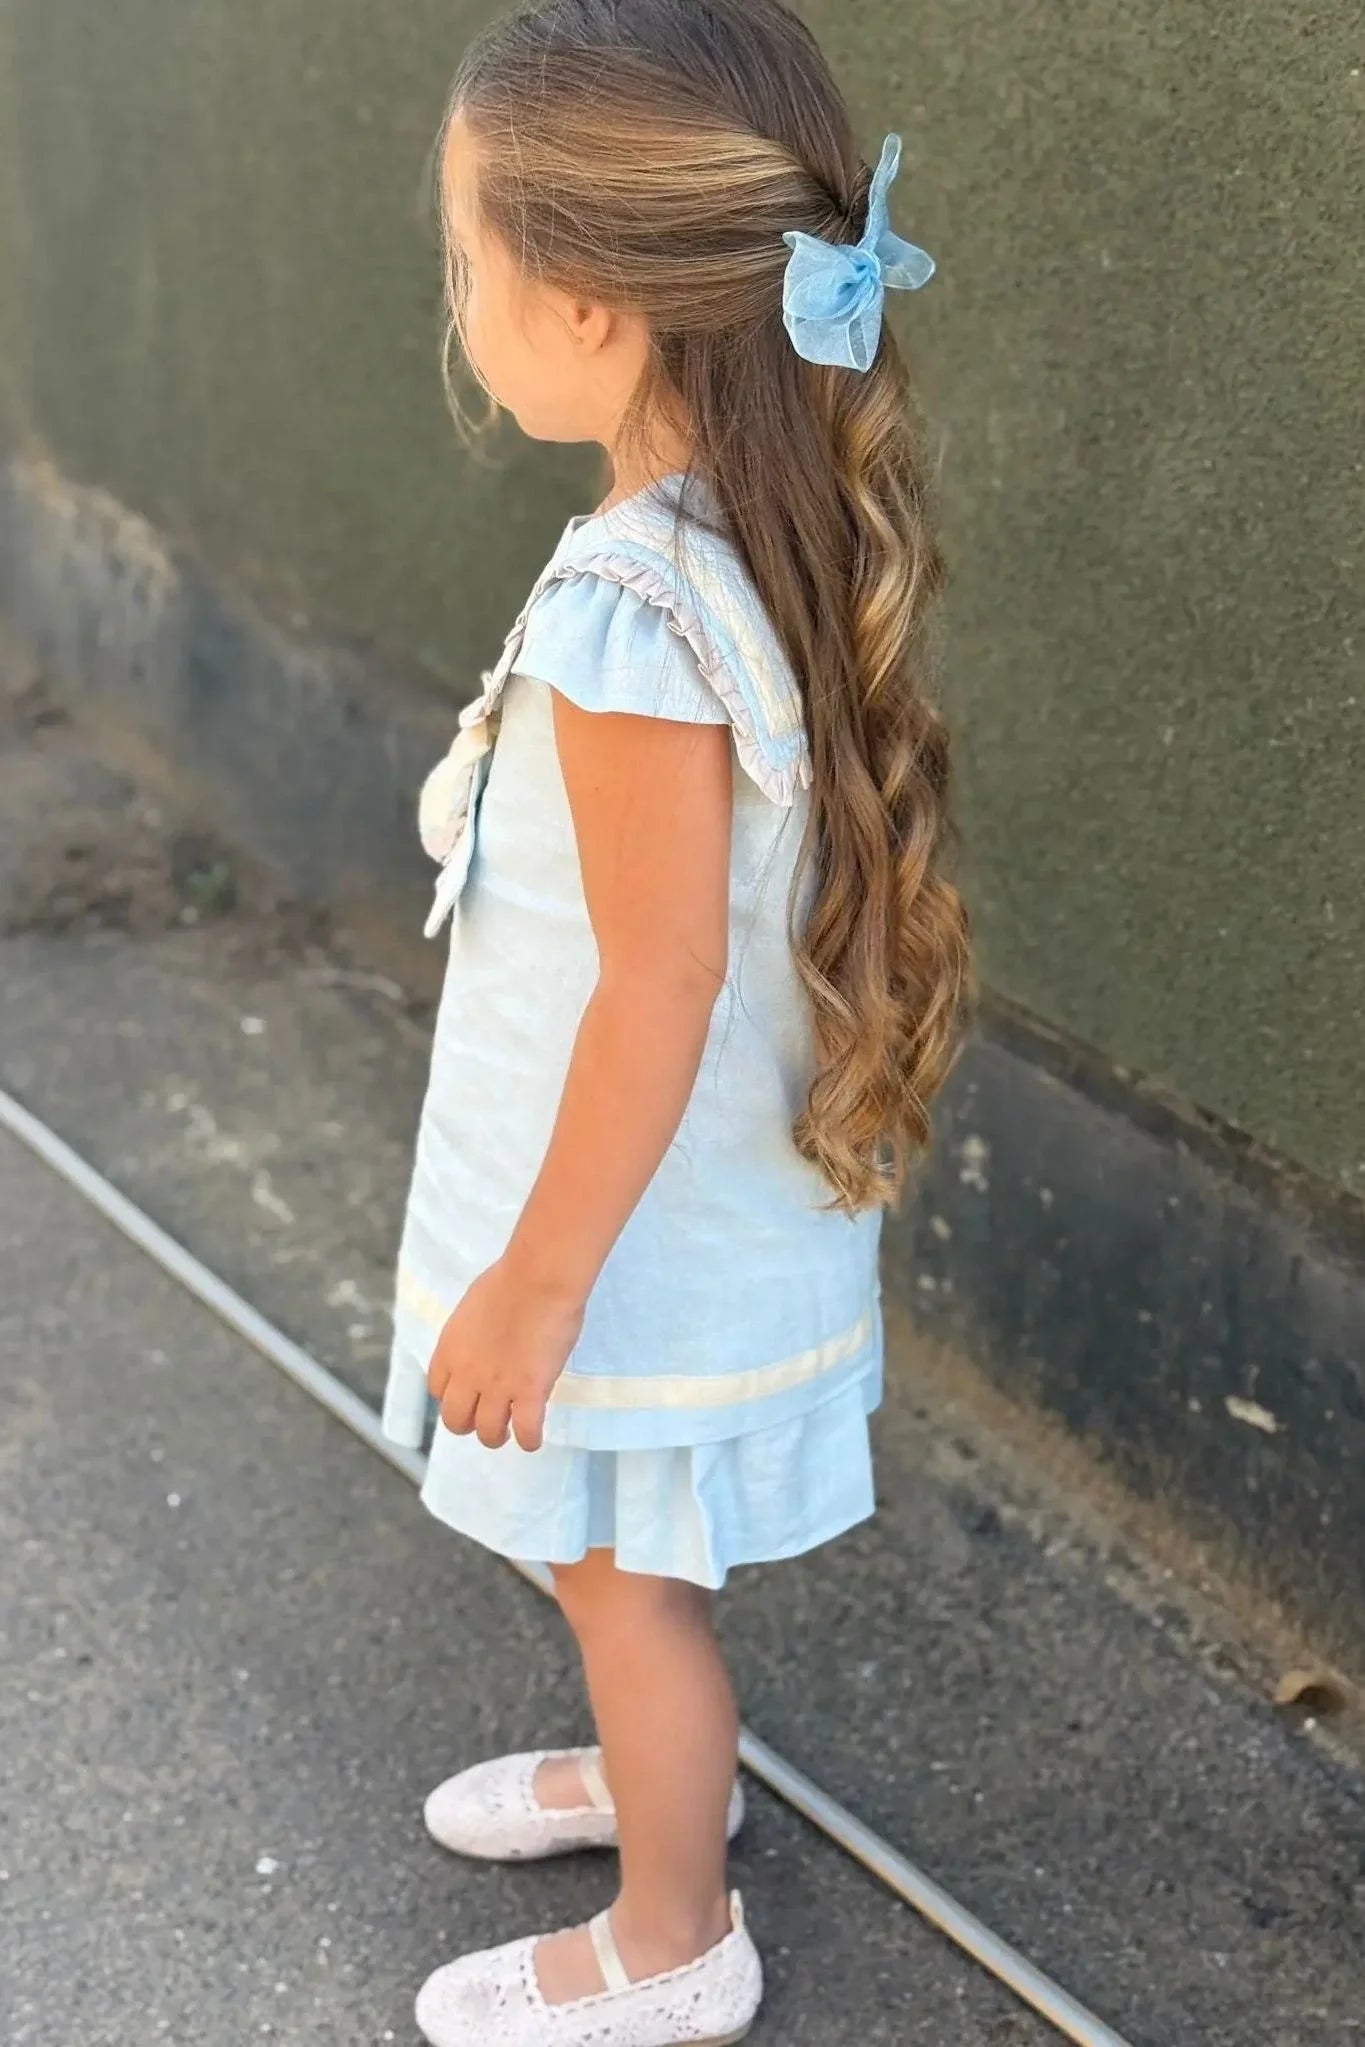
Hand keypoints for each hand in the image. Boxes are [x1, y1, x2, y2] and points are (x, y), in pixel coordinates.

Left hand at [426, 1259, 583, 1452]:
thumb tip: (484, 1340)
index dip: (452, 1396)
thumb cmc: (510, 1280)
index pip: (437, 1390)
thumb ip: (472, 1333)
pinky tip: (533, 1439)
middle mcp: (467, 1374)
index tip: (467, 1395)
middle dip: (467, 1424)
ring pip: (488, 1432)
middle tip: (484, 1421)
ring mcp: (498, 1387)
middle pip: (455, 1419)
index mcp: (450, 1350)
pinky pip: (526, 1431)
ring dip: (496, 1436)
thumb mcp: (473, 1307)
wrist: (537, 1280)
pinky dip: (529, 1440)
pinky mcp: (530, 1392)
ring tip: (509, 1432)